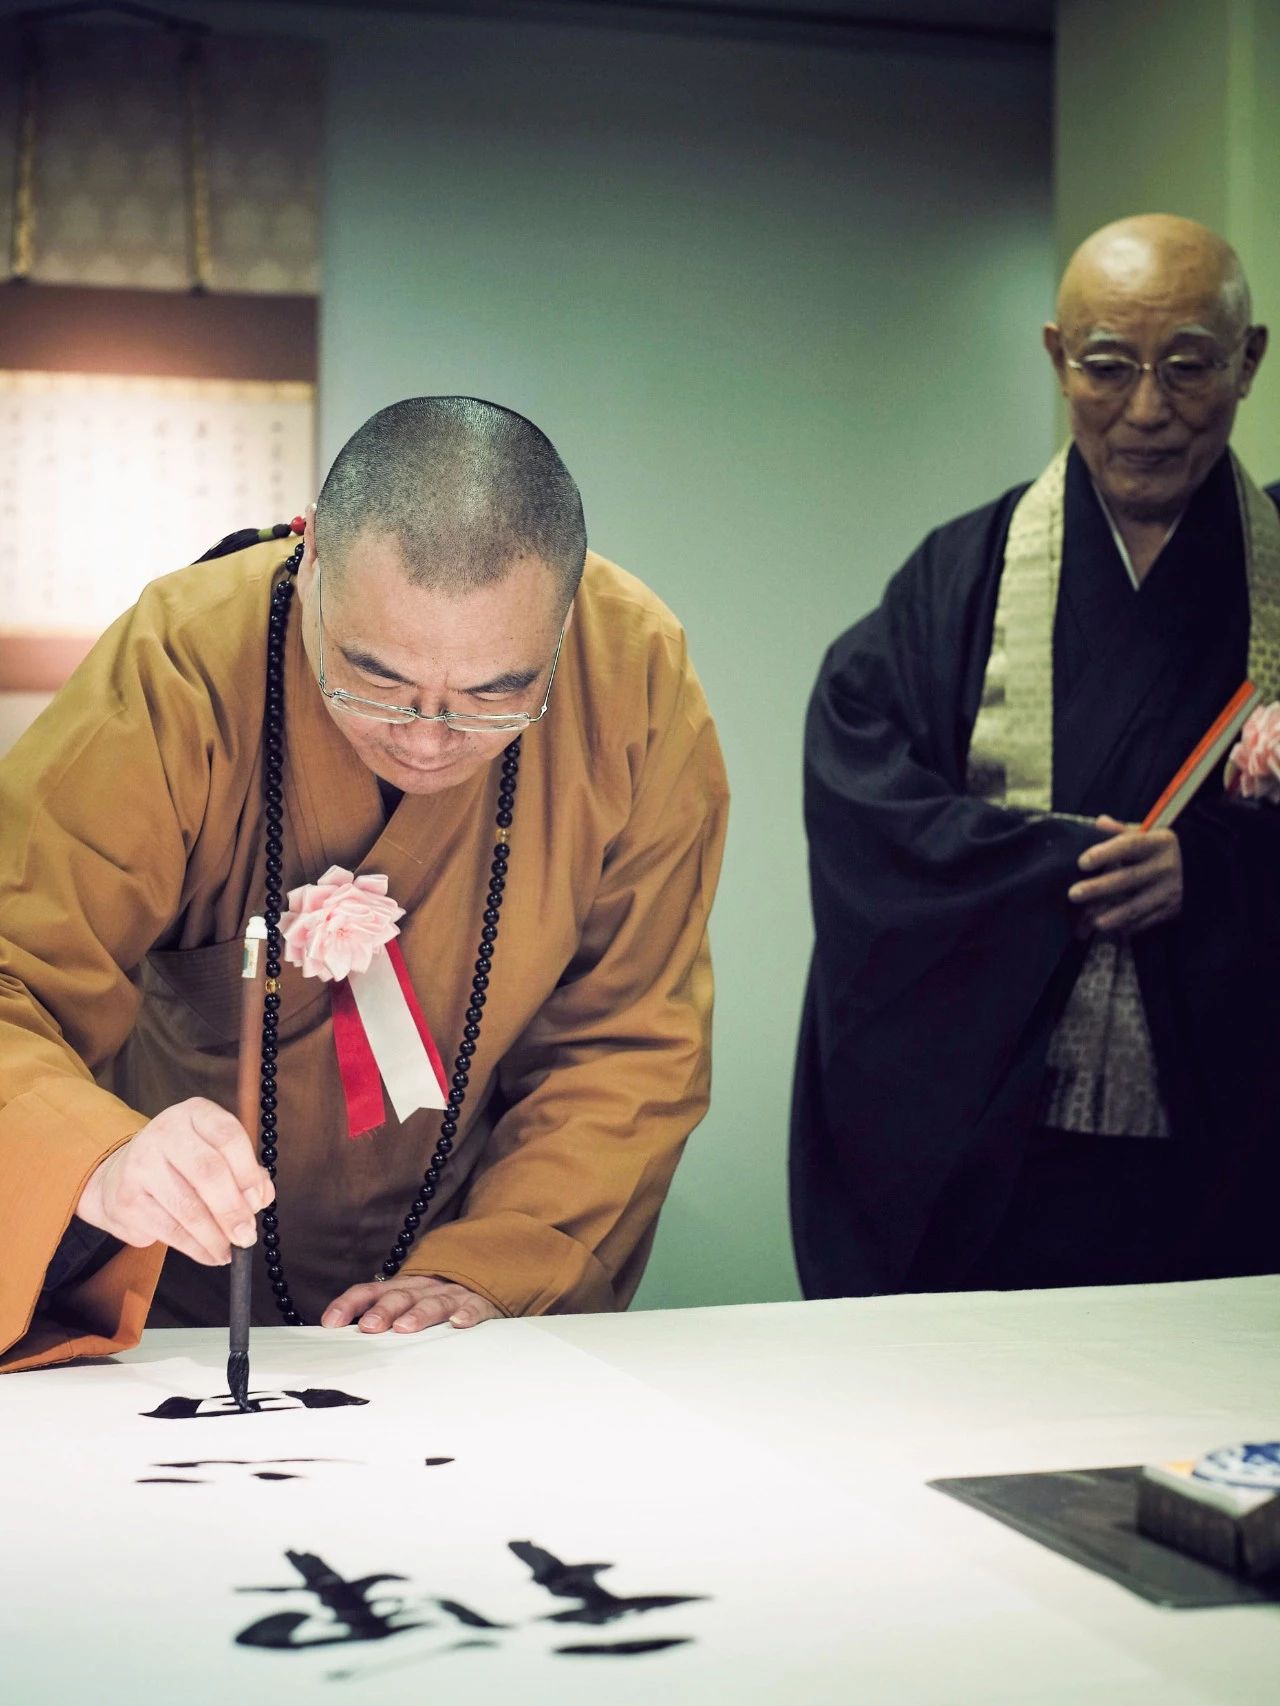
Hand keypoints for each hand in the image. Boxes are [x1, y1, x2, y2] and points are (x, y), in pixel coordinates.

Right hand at [77, 1097, 273, 1265]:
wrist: (120, 1176)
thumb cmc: (181, 1165)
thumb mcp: (215, 1154)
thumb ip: (246, 1172)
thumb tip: (264, 1196)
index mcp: (195, 1113)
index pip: (228, 1136)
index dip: (248, 1172)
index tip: (258, 1202)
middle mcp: (165, 1131)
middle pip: (209, 1172)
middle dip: (232, 1210)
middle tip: (247, 1236)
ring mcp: (140, 1163)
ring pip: (188, 1206)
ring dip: (215, 1236)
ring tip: (231, 1252)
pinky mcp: (126, 1199)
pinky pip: (169, 1229)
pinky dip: (195, 1248)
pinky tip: (210, 1255)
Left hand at [321, 1275, 500, 1333]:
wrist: (483, 1276)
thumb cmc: (434, 1302)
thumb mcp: (406, 1303)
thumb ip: (379, 1316)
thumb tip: (337, 1336)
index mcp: (402, 1287)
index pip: (370, 1291)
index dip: (350, 1304)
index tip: (331, 1323)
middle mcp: (424, 1288)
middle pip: (401, 1295)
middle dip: (383, 1310)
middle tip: (369, 1327)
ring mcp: (452, 1294)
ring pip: (433, 1302)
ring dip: (418, 1314)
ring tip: (404, 1328)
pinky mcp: (479, 1304)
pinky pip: (473, 1307)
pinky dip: (466, 1314)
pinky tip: (458, 1323)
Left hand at [1068, 814, 1182, 934]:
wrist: (1204, 868)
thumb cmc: (1163, 850)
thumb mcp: (1149, 834)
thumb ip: (1123, 830)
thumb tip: (1100, 822)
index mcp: (1159, 843)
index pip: (1130, 846)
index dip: (1106, 853)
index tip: (1082, 862)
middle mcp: (1165, 866)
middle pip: (1129, 878)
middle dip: (1099, 888)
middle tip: (1073, 894)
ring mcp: (1169, 890)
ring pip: (1138, 905)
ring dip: (1113, 915)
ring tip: (1091, 920)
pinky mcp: (1171, 910)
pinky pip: (1146, 921)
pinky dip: (1127, 926)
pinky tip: (1110, 927)